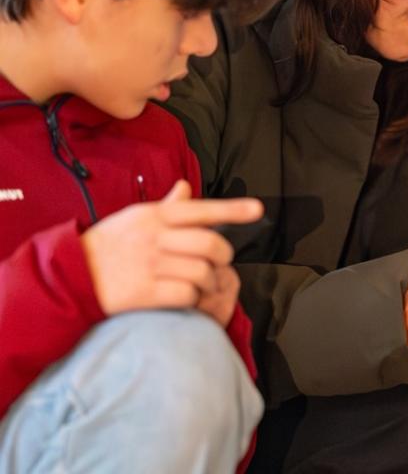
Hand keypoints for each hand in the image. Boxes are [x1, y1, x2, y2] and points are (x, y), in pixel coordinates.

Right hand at [81, 180, 261, 315]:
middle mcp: (155, 237)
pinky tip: (189, 299)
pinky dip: (195, 298)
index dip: (233, 210)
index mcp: (156, 215)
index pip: (202, 209)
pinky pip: (186, 294)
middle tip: (221, 264)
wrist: (71, 275)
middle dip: (224, 257)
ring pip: (202, 271)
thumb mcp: (134, 216)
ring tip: (204, 285)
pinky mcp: (143, 292)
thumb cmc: (108, 244)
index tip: (258, 210)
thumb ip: (165, 205)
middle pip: (210, 244)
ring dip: (210, 282)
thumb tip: (186, 187)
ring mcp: (150, 265)